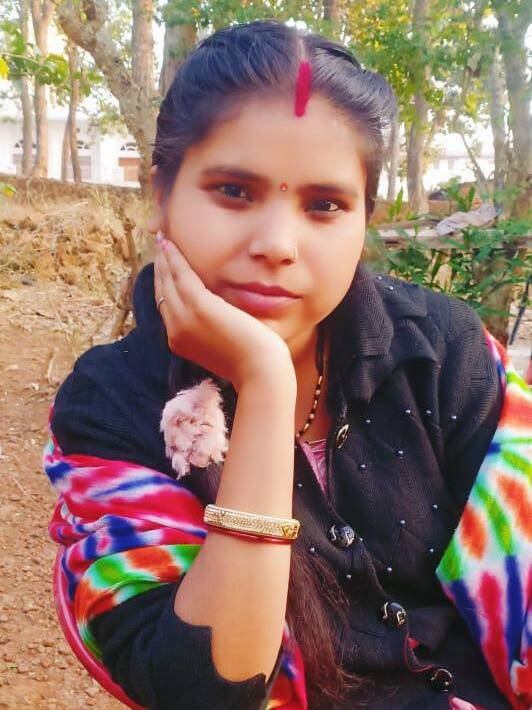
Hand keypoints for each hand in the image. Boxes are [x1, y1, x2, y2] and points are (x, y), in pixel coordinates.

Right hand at [154, 236, 294, 390]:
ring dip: (164, 257)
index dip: (162, 282)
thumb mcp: (220, 342)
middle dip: (159, 266)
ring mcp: (183, 319)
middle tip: (160, 244)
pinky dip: (174, 257)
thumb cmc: (249, 359)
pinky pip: (180, 275)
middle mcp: (174, 330)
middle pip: (161, 290)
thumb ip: (209, 326)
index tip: (163, 264)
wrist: (259, 371)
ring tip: (163, 238)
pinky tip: (172, 244)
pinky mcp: (198, 306)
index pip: (165, 305)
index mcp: (179, 341)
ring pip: (167, 280)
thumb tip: (212, 310)